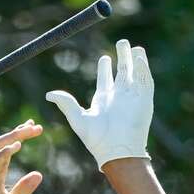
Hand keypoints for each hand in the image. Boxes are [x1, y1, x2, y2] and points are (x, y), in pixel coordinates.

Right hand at [0, 120, 42, 193]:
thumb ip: (23, 188)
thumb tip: (39, 174)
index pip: (8, 149)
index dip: (19, 136)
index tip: (33, 127)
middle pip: (3, 142)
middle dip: (19, 132)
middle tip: (35, 125)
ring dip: (13, 136)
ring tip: (29, 129)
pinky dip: (5, 152)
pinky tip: (17, 146)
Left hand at [45, 39, 153, 171]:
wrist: (116, 150)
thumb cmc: (96, 139)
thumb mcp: (78, 118)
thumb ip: (66, 103)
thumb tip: (48, 94)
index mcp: (103, 100)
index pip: (105, 79)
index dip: (105, 67)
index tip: (105, 58)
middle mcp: (118, 97)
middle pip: (122, 72)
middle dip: (122, 58)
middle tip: (122, 43)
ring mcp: (132, 98)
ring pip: (135, 74)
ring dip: (135, 60)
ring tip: (134, 47)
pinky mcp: (144, 100)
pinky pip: (145, 81)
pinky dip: (143, 68)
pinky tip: (139, 57)